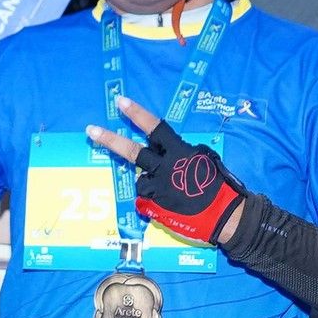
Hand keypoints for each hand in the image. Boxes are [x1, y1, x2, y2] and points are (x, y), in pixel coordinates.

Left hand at [88, 96, 243, 245]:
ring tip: (170, 192)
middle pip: (133, 152)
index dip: (137, 114)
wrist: (226, 216)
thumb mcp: (205, 161)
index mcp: (180, 151)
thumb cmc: (220, 187)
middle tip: (91, 130)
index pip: (156, 127)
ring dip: (149, 183)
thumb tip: (169, 157)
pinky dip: (154, 202)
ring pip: (140, 180)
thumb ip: (183, 156)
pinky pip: (146, 200)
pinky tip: (169, 206)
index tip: (121, 102)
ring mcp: (159, 187)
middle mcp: (165, 167)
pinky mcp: (155, 206)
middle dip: (110, 140)